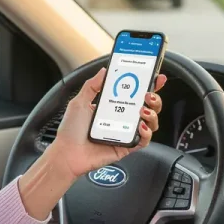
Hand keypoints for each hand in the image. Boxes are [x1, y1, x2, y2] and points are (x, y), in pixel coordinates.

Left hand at [46, 68, 166, 179]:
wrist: (67, 153)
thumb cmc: (70, 131)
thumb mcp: (79, 101)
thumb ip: (92, 85)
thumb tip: (104, 70)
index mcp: (112, 107)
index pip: (134, 94)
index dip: (148, 85)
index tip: (156, 77)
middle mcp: (122, 119)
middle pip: (148, 107)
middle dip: (155, 99)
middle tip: (149, 95)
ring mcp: (125, 133)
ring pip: (150, 123)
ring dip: (152, 114)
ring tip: (143, 110)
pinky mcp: (127, 147)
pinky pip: (144, 141)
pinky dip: (146, 133)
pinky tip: (140, 127)